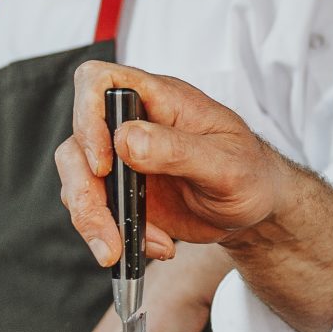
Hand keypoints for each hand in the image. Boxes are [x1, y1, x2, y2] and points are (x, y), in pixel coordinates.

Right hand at [57, 62, 288, 265]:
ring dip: (94, 220)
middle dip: (84, 192)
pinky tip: (156, 245)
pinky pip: (97, 210)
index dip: (87, 116)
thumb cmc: (250, 173)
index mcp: (160, 100)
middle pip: (77, 142)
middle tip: (107, 231)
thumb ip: (178, 150)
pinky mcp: (121, 191)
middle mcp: (133, 124)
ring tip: (120, 250)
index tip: (104, 164)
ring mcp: (122, 159)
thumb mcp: (226, 164)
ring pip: (78, 180)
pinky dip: (118, 234)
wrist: (254, 208)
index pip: (99, 81)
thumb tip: (127, 139)